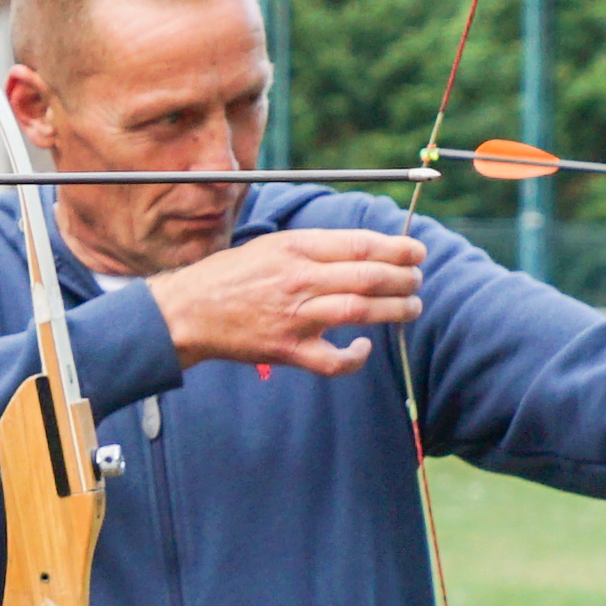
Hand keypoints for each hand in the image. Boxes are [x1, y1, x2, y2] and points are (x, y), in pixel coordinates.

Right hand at [146, 226, 422, 377]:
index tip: (417, 251)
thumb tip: (363, 249)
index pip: (360, 244)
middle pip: (368, 276)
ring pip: (360, 311)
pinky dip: (356, 357)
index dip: (397, 248)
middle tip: (417, 280)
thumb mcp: (271, 245)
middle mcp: (299, 280)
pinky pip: (334, 361)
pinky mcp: (289, 350)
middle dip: (403, 278)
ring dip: (395, 310)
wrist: (188, 312)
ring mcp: (295, 317)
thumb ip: (314, 247)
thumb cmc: (231, 275)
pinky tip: (365, 348)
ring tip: (411, 307)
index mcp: (295, 248)